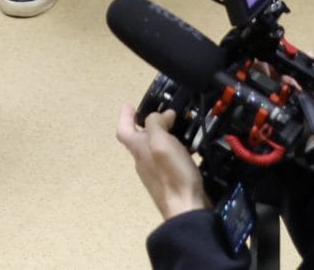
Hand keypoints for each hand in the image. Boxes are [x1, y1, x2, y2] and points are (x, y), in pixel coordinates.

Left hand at [116, 106, 208, 223]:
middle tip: (166, 114)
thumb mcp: (160, 142)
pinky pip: (169, 160)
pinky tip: (190, 149)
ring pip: (155, 148)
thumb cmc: (172, 173)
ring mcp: (156, 173)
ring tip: (180, 128)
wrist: (186, 208)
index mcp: (138, 149)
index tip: (130, 104)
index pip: (124, 129)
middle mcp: (143, 161)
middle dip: (150, 124)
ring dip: (165, 136)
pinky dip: (177, 150)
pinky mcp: (170, 181)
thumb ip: (155, 124)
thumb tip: (162, 116)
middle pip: (140, 138)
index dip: (125, 116)